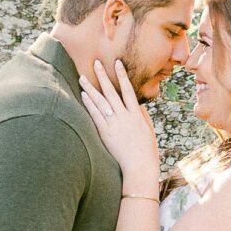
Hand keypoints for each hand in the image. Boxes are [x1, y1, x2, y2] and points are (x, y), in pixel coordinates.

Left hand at [79, 57, 160, 193]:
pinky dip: (89, 104)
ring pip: (100, 102)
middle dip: (103, 76)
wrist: (140, 167)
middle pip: (111, 92)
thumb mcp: (147, 129)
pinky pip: (95, 115)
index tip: (117, 63)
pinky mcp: (105, 133)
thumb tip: (135, 102)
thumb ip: (141, 114)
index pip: (128, 90)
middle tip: (95, 63)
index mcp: (136, 114)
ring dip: (91, 88)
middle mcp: (125, 116)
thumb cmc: (146, 149)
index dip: (122, 75)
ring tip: (82, 77)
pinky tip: (83, 95)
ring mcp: (114, 124)